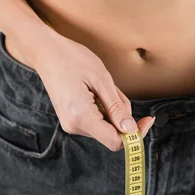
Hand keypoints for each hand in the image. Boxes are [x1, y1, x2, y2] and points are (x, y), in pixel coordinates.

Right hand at [32, 32, 155, 150]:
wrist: (46, 52)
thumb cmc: (72, 59)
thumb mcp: (101, 79)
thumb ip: (117, 107)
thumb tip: (131, 129)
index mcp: (81, 117)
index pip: (115, 142)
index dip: (135, 135)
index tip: (148, 119)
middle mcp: (74, 126)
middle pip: (112, 134)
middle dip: (122, 115)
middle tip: (116, 90)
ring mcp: (71, 124)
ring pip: (106, 127)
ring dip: (113, 109)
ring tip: (102, 86)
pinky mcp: (71, 119)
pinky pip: (97, 121)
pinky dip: (104, 109)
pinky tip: (95, 91)